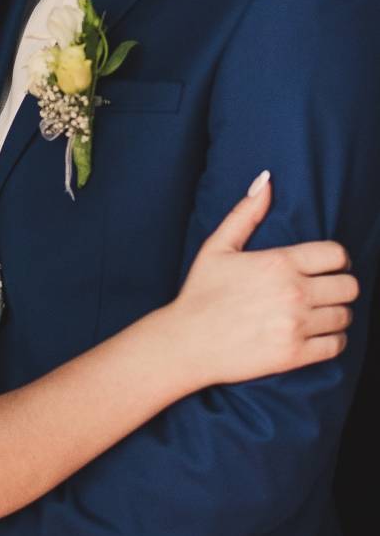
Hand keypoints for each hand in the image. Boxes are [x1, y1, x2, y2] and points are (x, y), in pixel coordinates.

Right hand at [174, 171, 358, 386]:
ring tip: (319, 314)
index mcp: (279, 262)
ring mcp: (295, 325)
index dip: (337, 260)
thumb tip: (266, 180)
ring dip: (336, 314)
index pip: (337, 255)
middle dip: (340, 286)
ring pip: (345, 316)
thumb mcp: (217, 247)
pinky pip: (336, 345)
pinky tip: (317, 335)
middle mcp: (293, 292)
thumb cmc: (200, 293)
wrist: (186, 343)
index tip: (328, 268)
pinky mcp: (294, 355)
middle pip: (349, 286)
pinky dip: (333, 340)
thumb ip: (246, 213)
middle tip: (325, 291)